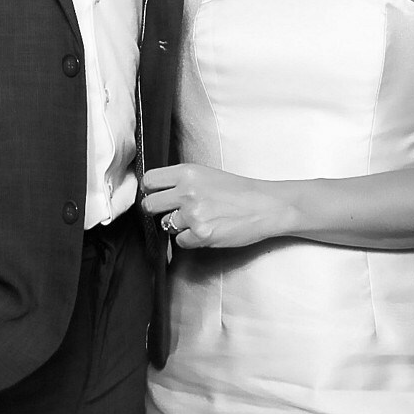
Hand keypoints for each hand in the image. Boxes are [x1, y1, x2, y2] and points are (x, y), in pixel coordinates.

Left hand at [141, 163, 295, 248]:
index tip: (155, 194)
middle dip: (156, 211)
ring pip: (166, 225)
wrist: (265, 205)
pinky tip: (207, 230)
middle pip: (149, 205)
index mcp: (187, 172)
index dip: (150, 190)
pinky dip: (191, 239)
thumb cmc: (239, 191)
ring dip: (179, 225)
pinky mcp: (201, 235)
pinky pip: (180, 241)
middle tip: (170, 211)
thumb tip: (156, 191)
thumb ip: (181, 181)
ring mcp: (193, 214)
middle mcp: (187, 192)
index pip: (149, 180)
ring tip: (200, 219)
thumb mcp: (206, 174)